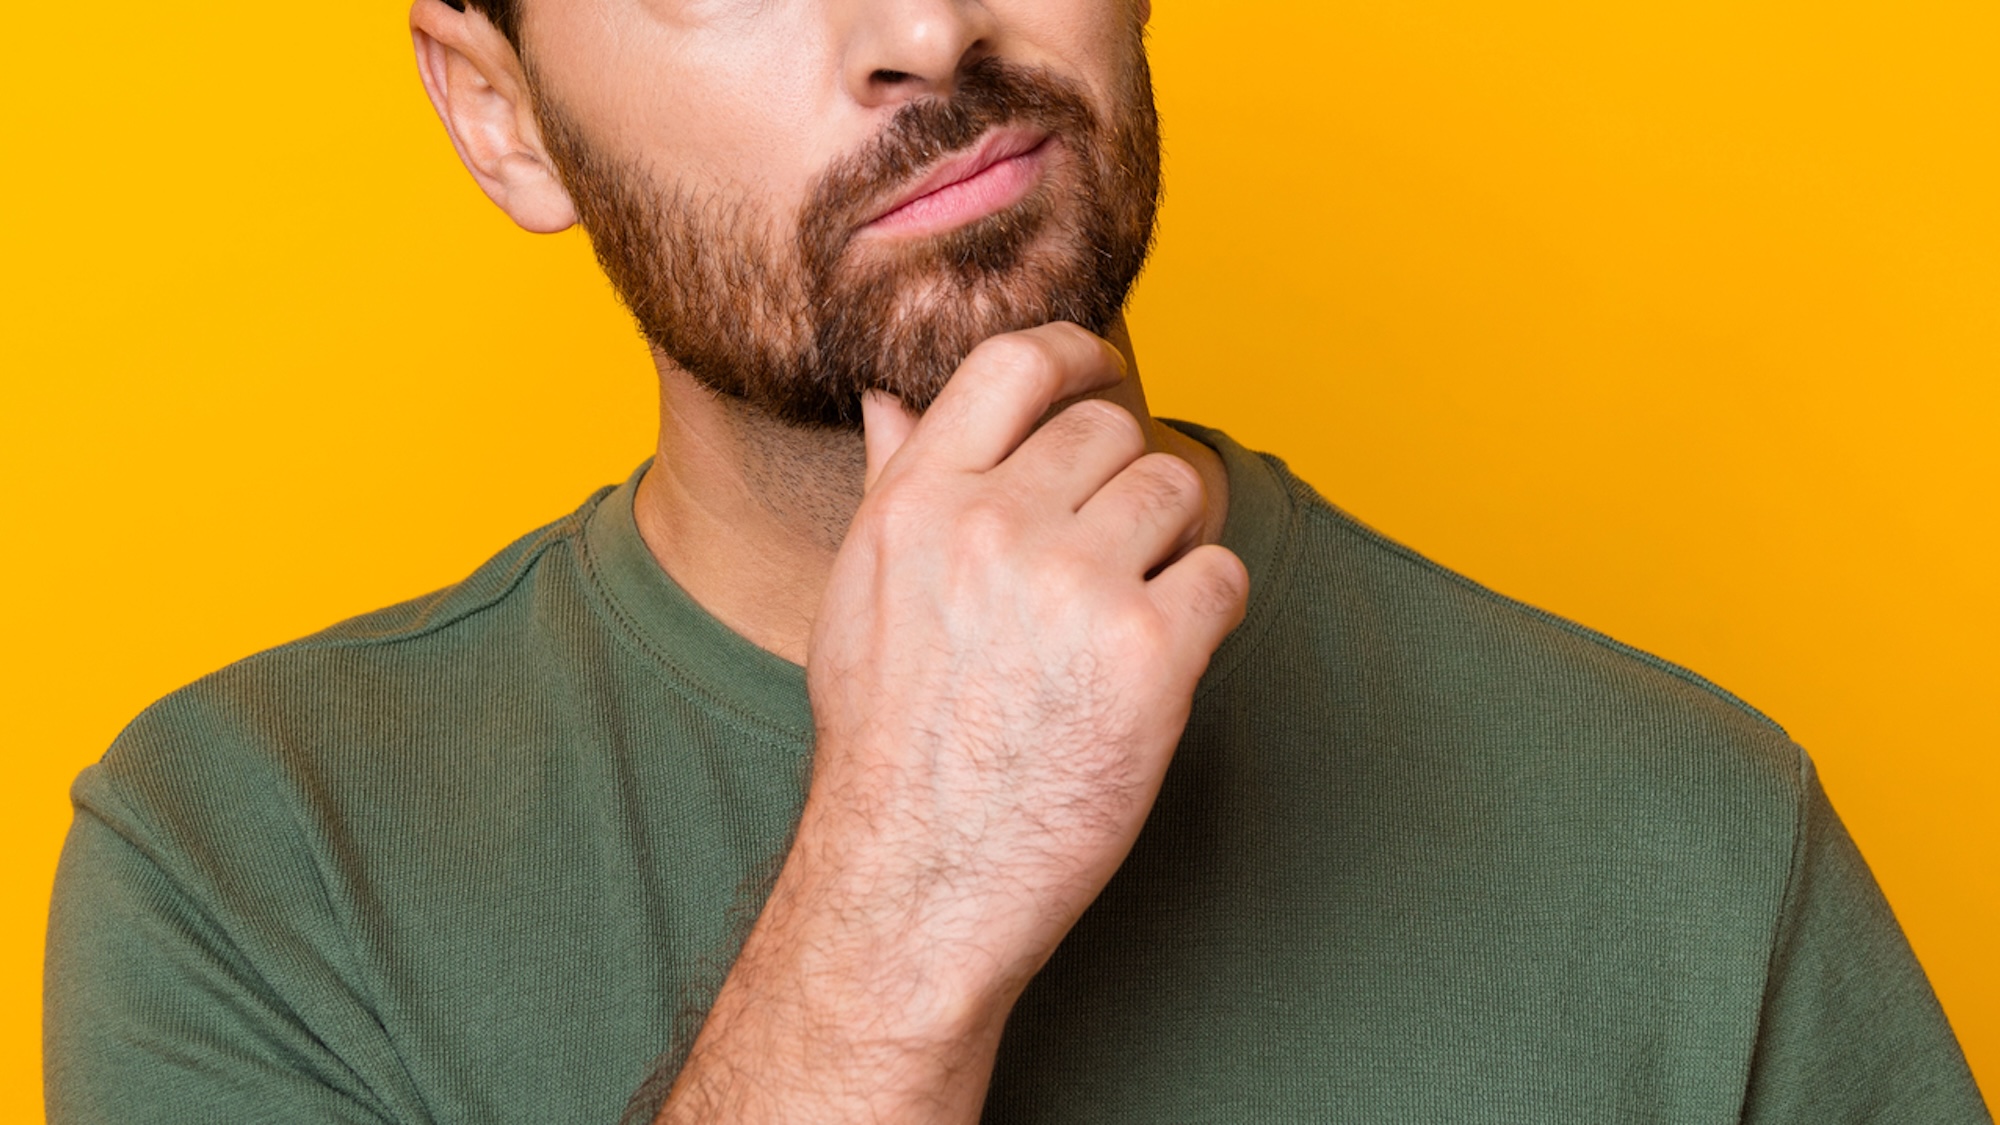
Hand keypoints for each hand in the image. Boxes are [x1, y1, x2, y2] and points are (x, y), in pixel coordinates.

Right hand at [801, 321, 1248, 995]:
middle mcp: (994, 526)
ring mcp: (1075, 585)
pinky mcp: (1150, 653)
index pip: (1015, 363)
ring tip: (1131, 610)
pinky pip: (1223, 576)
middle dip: (1126, 480)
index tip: (1102, 371)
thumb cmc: (889, 743)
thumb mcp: (859, 596)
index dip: (1076, 355)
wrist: (920, 876)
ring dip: (1173, 542)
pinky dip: (1209, 611)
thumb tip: (891, 399)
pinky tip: (1163, 658)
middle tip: (1115, 550)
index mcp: (919, 502)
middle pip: (1113, 430)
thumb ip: (891, 485)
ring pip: (1178, 491)